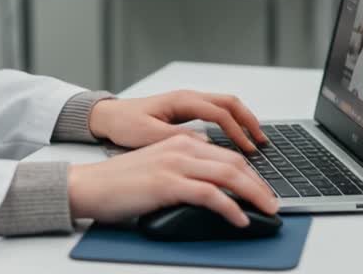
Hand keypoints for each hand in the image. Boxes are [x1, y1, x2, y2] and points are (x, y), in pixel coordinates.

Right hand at [68, 135, 280, 225]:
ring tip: (267, 211)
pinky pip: (210, 194)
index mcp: (180, 142)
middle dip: (260, 184)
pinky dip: (230, 208)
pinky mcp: (168, 184)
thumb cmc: (120, 182)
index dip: (251, 173)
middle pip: (234, 162)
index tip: (263, 190)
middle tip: (273, 202)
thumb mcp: (158, 167)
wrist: (89, 185)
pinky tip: (240, 219)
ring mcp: (175, 164)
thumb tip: (211, 185)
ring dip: (254, 194)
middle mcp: (181, 148)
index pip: (227, 154)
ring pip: (228, 174)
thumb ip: (184, 168)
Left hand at [88, 90, 268, 151]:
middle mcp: (188, 97)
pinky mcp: (185, 110)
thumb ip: (176, 138)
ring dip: (243, 120)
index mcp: (182, 101)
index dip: (237, 132)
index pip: (219, 113)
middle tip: (262, 141)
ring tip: (255, 139)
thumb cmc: (124, 124)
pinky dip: (232, 122)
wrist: (108, 117)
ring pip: (225, 105)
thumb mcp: (148, 135)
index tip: (247, 150)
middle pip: (229, 102)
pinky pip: (216, 111)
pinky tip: (236, 137)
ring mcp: (188, 102)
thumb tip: (204, 143)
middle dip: (249, 121)